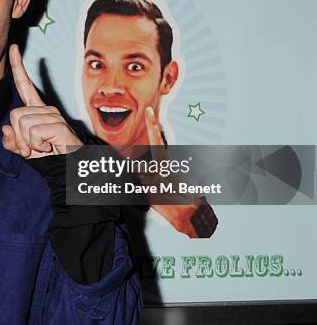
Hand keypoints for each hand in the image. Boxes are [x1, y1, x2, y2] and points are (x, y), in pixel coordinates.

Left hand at [2, 44, 81, 158]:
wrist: (69, 168)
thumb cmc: (49, 156)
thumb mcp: (25, 149)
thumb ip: (13, 141)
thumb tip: (5, 130)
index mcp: (37, 110)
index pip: (25, 85)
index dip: (18, 66)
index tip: (14, 47)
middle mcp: (46, 108)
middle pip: (15, 114)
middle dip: (18, 136)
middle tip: (31, 147)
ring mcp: (53, 115)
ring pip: (22, 124)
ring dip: (27, 142)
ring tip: (42, 147)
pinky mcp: (58, 125)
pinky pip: (33, 133)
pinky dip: (35, 145)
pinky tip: (47, 147)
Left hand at [144, 106, 200, 237]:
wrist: (188, 213)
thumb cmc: (180, 195)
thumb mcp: (170, 177)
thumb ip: (154, 170)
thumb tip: (136, 167)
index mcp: (166, 164)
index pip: (157, 140)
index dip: (152, 125)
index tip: (149, 111)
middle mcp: (160, 170)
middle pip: (139, 168)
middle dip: (140, 175)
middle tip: (155, 184)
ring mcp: (155, 181)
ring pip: (139, 179)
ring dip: (144, 186)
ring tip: (159, 193)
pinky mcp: (150, 194)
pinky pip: (140, 190)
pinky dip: (145, 194)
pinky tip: (158, 198)